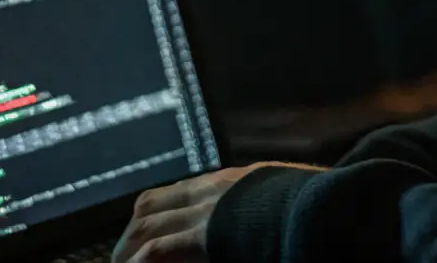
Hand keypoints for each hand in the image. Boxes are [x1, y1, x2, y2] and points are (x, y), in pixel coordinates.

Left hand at [112, 163, 316, 262]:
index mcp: (225, 182)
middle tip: (122, 256)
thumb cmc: (305, 201)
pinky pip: (160, 248)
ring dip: (130, 247)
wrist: (314, 206)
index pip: (175, 192)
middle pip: (152, 205)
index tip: (143, 231)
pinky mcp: (204, 235)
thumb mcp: (277, 192)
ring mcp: (204, 211)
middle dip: (132, 231)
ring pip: (148, 224)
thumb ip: (256, 200)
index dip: (154, 212)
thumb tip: (258, 211)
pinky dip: (143, 259)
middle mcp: (208, 191)